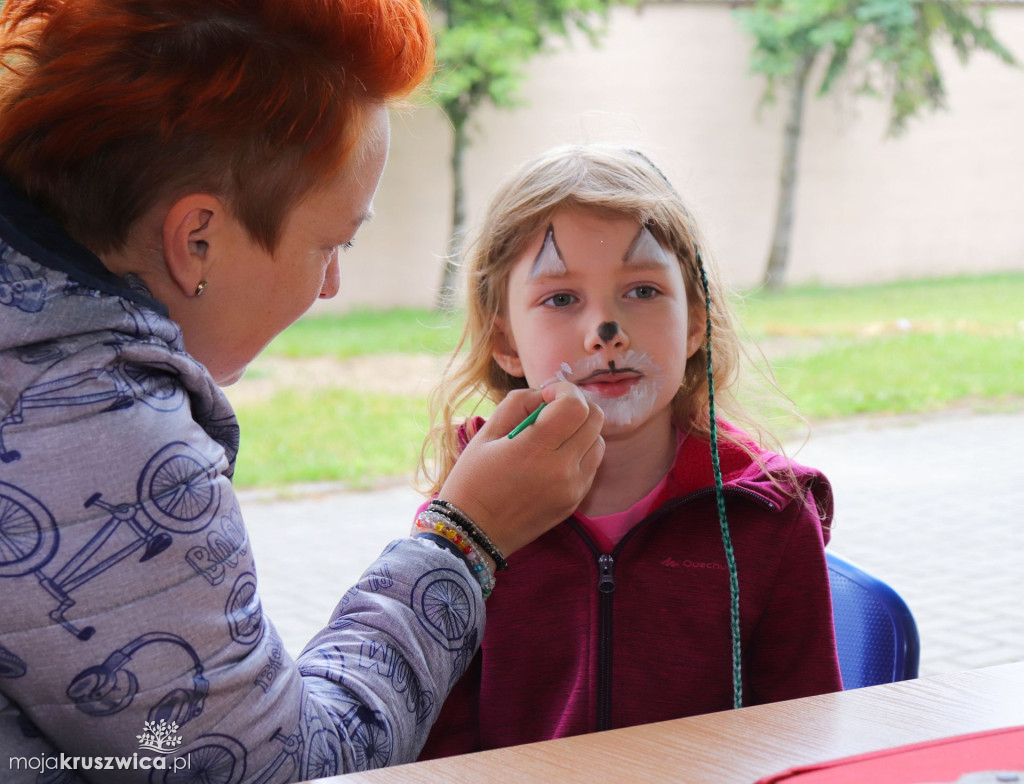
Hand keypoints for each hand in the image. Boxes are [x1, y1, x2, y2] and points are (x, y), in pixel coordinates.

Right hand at [437, 382, 603, 556]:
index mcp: (536, 449)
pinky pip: (591, 467)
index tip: (547, 395)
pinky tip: (555, 458)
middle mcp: (562, 470)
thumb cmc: (472, 481)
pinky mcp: (575, 503)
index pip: (576, 406)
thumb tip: (544, 394)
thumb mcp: (486, 434)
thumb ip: (518, 403)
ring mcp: (573, 489)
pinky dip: (580, 454)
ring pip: (598, 443)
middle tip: (553, 410)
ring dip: (582, 430)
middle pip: (595, 420)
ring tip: (554, 436)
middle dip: (577, 405)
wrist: (472, 534)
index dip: (565, 390)